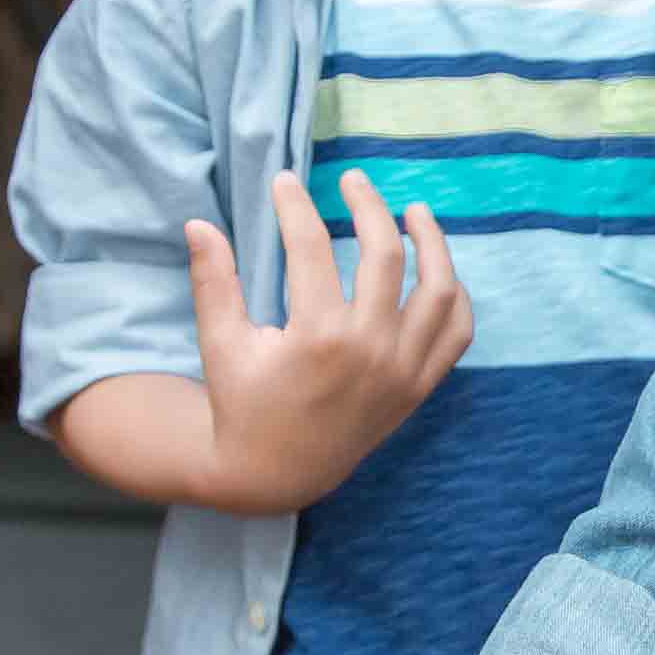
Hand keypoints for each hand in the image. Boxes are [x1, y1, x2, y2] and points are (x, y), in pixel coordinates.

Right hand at [187, 171, 468, 513]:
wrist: (275, 474)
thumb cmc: (242, 404)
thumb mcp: (220, 344)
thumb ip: (213, 282)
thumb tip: (198, 224)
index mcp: (318, 337)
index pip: (312, 247)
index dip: (295, 206)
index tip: (285, 182)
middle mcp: (370, 351)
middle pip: (386, 254)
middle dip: (368, 206)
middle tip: (353, 180)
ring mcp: (402, 371)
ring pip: (439, 290)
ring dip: (432, 243)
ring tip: (414, 212)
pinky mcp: (418, 387)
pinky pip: (456, 333)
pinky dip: (455, 298)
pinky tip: (437, 270)